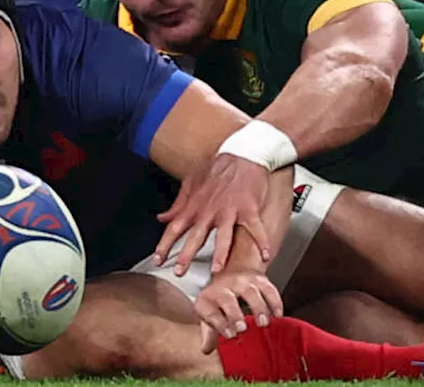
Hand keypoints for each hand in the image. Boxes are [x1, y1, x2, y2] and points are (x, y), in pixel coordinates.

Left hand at [156, 153, 270, 275]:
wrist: (244, 153)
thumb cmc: (218, 168)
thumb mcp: (192, 182)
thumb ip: (178, 204)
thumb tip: (162, 218)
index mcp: (195, 206)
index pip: (175, 228)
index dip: (165, 245)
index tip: (158, 259)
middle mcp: (210, 210)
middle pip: (195, 236)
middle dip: (186, 255)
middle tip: (179, 271)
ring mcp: (230, 210)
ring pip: (223, 236)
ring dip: (220, 253)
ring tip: (217, 269)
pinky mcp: (249, 208)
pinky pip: (256, 228)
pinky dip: (262, 242)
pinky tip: (265, 255)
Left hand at [194, 269, 283, 352]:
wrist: (233, 269)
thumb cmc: (220, 297)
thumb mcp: (209, 312)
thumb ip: (209, 333)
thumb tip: (206, 349)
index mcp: (209, 298)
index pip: (210, 311)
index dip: (219, 324)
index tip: (229, 335)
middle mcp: (224, 287)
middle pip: (227, 299)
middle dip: (234, 314)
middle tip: (242, 328)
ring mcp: (242, 281)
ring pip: (250, 292)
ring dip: (258, 308)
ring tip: (263, 323)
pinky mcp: (259, 279)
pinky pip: (268, 289)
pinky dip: (275, 302)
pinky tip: (277, 315)